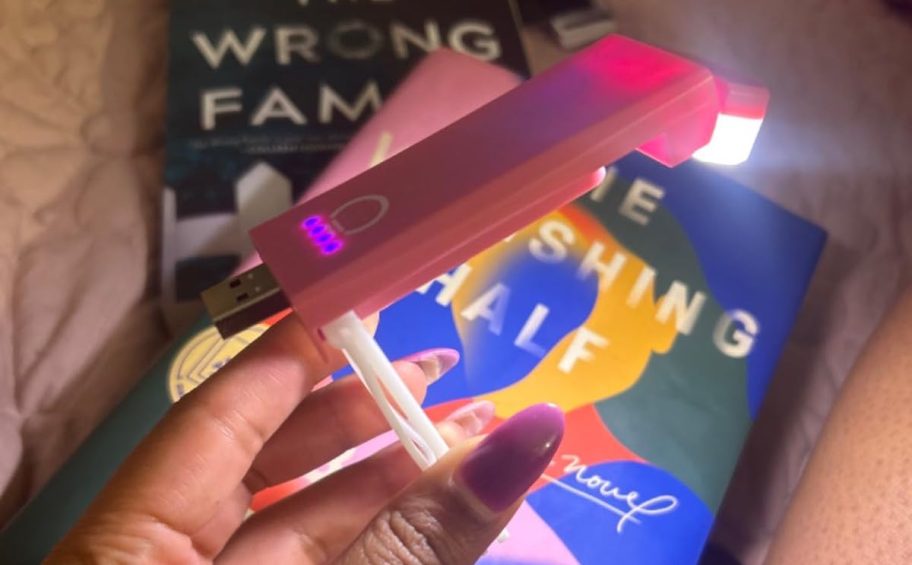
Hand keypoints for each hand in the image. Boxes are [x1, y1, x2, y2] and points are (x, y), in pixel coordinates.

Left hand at [47, 315, 563, 563]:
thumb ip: (423, 536)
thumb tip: (531, 433)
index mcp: (134, 541)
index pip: (224, 403)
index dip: (300, 342)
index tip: (375, 297)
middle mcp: (162, 560)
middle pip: (268, 456)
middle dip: (365, 412)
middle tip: (451, 375)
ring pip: (301, 522)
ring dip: (387, 480)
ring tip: (467, 434)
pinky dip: (378, 544)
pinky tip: (437, 517)